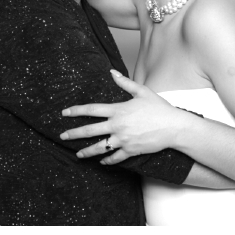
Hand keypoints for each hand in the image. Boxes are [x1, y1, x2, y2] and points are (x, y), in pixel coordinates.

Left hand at [60, 68, 180, 162]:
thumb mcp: (141, 91)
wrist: (172, 127)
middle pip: (90, 130)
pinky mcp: (130, 151)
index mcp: (118, 110)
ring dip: (87, 151)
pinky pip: (115, 158)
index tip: (64, 113)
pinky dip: (107, 160)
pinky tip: (101, 161)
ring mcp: (123, 140)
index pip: (92, 110)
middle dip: (74, 133)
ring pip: (100, 148)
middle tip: (62, 136)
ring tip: (77, 154)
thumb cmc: (158, 107)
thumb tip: (112, 72)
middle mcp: (117, 126)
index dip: (76, 111)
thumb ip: (124, 82)